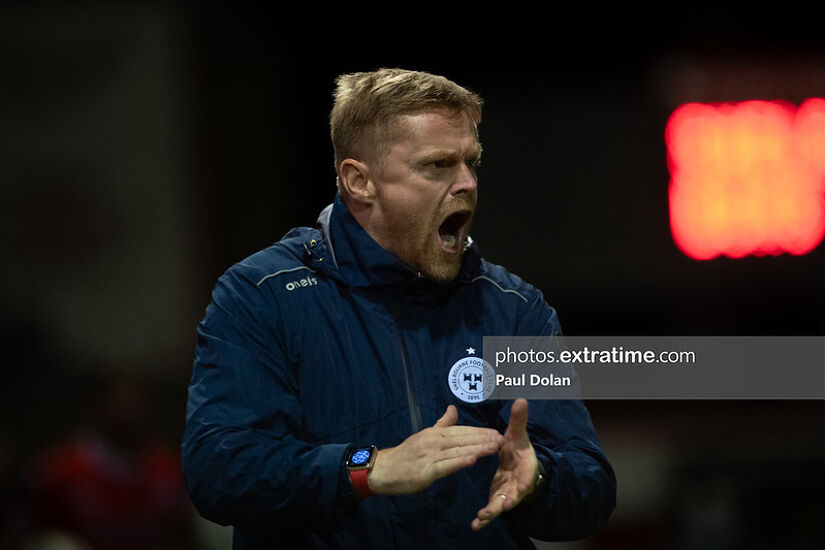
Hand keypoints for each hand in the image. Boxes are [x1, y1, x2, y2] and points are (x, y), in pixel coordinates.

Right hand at [368, 405, 503, 494]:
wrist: (384, 469)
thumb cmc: (406, 455)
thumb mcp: (424, 435)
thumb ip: (441, 424)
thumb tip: (453, 408)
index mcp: (434, 433)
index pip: (460, 431)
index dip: (479, 431)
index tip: (496, 431)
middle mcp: (433, 442)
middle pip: (462, 439)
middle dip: (483, 438)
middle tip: (501, 439)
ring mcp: (429, 456)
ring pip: (457, 450)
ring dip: (477, 448)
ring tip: (494, 447)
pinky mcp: (425, 471)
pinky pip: (445, 466)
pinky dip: (459, 462)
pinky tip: (472, 460)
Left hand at [472, 398, 538, 530]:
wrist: (520, 464)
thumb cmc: (519, 449)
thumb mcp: (518, 435)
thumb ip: (518, 420)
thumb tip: (521, 399)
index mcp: (525, 468)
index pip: (527, 477)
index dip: (523, 485)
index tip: (518, 491)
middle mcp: (518, 485)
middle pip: (514, 496)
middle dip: (506, 502)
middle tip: (500, 507)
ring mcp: (508, 494)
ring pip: (500, 506)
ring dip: (492, 512)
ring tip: (481, 518)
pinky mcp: (498, 499)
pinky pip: (491, 511)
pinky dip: (485, 519)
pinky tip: (475, 524)